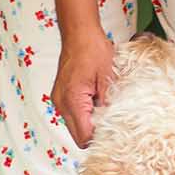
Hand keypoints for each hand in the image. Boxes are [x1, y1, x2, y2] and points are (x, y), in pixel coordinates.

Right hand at [52, 26, 115, 148]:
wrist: (79, 34)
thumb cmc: (93, 50)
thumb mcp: (107, 79)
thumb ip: (108, 105)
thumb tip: (113, 125)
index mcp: (73, 100)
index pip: (84, 137)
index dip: (100, 140)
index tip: (114, 136)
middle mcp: (61, 103)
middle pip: (78, 136)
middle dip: (95, 135)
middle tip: (113, 127)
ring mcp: (59, 100)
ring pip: (75, 127)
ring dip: (89, 125)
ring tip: (105, 112)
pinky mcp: (61, 96)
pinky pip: (73, 115)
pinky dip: (84, 115)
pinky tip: (96, 104)